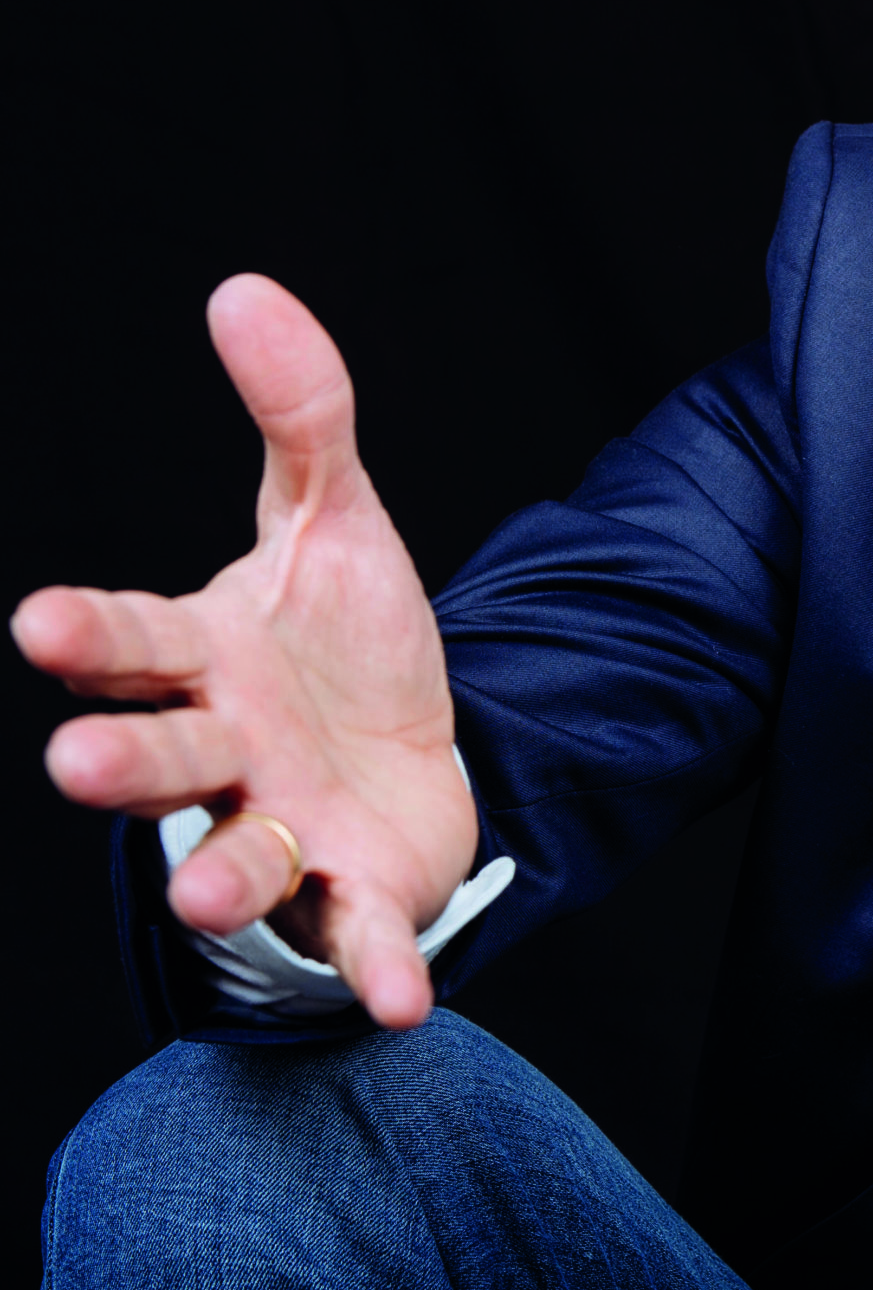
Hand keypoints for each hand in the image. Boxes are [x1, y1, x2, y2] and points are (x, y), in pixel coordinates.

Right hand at [13, 276, 476, 1026]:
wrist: (417, 747)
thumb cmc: (343, 641)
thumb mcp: (336, 518)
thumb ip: (301, 416)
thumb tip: (244, 288)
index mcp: (206, 657)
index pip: (133, 642)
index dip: (89, 635)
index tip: (36, 623)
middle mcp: (226, 751)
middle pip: (163, 757)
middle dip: (122, 764)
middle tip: (82, 765)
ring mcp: (284, 828)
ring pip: (235, 857)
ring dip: (219, 876)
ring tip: (205, 884)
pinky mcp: (355, 890)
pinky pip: (358, 936)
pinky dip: (375, 968)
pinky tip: (400, 1002)